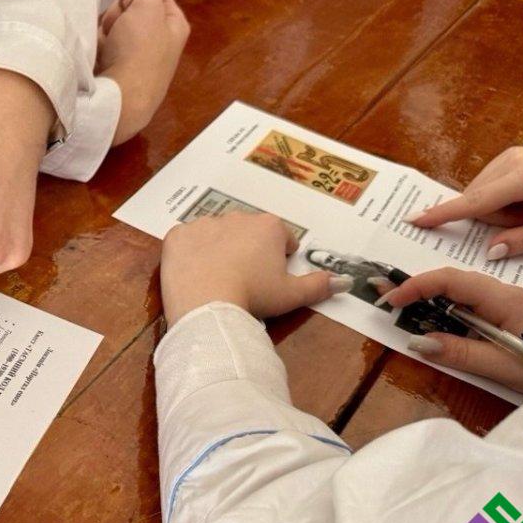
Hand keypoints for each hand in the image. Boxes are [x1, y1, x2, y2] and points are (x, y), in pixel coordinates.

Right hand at [98, 0, 189, 144]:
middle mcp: (157, 39)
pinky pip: (104, 44)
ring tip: (107, 46)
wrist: (119, 100)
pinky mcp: (118, 68)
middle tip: (118, 28)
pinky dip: (99, 47)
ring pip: (113, 25)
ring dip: (106, 30)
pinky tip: (99, 57)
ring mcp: (136, 55)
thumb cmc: (138, 52)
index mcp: (172, 24)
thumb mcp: (147, 8)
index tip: (129, 1)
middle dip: (118, 12)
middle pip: (130, 7)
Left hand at [160, 213, 352, 323]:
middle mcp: (236, 217)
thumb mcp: (292, 295)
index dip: (280, 257)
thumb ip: (319, 286)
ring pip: (216, 234)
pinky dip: (190, 254)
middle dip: (249, 251)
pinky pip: (186, 241)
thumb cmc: (254, 296)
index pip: (281, 237)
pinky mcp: (177, 235)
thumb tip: (345, 281)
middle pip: (248, 233)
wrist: (207, 305)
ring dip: (219, 249)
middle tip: (246, 279)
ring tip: (218, 277)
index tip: (273, 275)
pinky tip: (194, 273)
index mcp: (268, 227)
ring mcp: (204, 224)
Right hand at [381, 268, 522, 393]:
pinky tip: (444, 324)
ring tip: (407, 313)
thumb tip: (418, 343)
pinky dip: (453, 310)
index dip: (415, 286)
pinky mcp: (519, 314)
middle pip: (454, 282)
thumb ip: (462, 354)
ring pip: (465, 294)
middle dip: (418, 289)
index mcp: (503, 299)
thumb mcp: (506, 367)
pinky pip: (477, 305)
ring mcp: (514, 303)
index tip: (389, 299)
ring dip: (434, 301)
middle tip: (386, 299)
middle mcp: (507, 293)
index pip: (449, 281)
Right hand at [405, 143, 522, 259]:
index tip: (416, 219)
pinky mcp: (508, 156)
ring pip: (479, 194)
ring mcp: (509, 155)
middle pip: (477, 200)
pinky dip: (499, 200)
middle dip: (494, 219)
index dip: (445, 213)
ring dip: (497, 210)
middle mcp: (513, 160)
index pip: (477, 201)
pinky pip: (486, 186)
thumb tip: (490, 251)